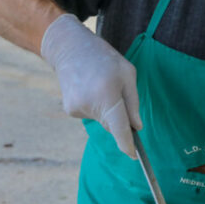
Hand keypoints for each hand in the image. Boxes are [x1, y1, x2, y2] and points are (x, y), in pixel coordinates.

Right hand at [40, 14, 141, 156]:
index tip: (133, 155)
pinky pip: (92, 115)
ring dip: (106, 109)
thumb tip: (136, 127)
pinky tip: (89, 89)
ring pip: (102, 120)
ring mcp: (77, 108)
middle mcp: (90, 104)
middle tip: (115, 92)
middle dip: (119, 116)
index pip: (119, 128)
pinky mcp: (71, 110)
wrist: (69, 48)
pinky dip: (95, 107)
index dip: (127, 144)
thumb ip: (133, 102)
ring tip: (99, 86)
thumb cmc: (104, 58)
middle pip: (113, 125)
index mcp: (108, 94)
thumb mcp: (127, 73)